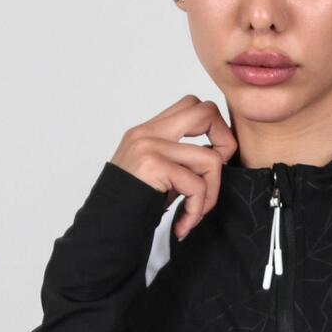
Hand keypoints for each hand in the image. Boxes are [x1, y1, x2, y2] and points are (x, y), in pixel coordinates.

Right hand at [110, 95, 237, 240]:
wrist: (105, 226)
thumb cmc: (131, 205)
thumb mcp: (156, 174)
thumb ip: (179, 158)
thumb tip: (218, 158)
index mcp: (149, 130)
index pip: (193, 105)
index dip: (214, 128)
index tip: (213, 160)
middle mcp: (148, 132)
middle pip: (206, 111)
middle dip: (226, 143)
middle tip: (215, 176)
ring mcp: (150, 146)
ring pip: (210, 159)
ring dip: (211, 194)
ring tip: (195, 213)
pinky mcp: (153, 166)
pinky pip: (196, 186)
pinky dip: (196, 211)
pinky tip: (184, 225)